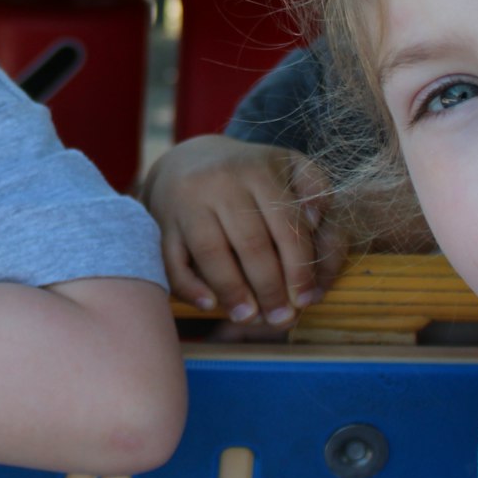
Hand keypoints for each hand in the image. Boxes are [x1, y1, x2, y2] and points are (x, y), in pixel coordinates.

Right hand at [141, 135, 343, 329]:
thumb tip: (315, 222)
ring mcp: (187, 201)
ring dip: (233, 293)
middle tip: (281, 319)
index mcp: (258, 170)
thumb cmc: (249, 173)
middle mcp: (220, 182)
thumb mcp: (288, 166)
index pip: (286, 227)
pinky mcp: (161, 221)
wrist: (188, 158)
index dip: (300, 268)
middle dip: (270, 289)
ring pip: (211, 254)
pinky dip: (189, 287)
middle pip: (250, 244)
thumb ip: (315, 190)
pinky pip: (172, 260)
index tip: (306, 299)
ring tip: (250, 318)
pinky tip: (209, 305)